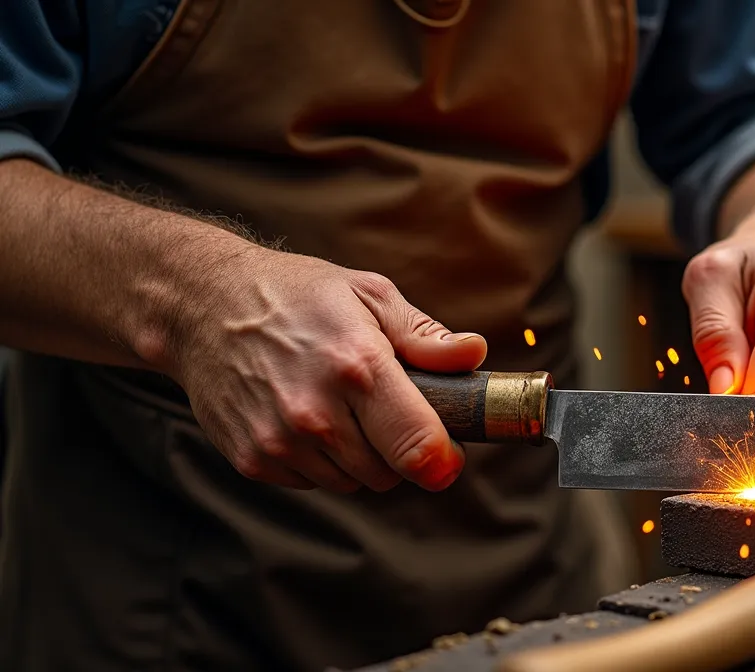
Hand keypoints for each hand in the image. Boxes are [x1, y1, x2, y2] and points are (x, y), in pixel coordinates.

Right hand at [165, 248, 486, 492]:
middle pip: (389, 473)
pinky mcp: (252, 459)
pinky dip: (320, 460)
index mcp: (357, 366)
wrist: (202, 304)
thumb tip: (474, 355)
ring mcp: (280, 441)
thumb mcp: (368, 296)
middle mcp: (317, 412)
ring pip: (352, 482)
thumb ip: (425, 336)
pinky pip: (313, 482)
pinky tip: (305, 416)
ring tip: (339, 405)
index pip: (417, 447)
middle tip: (385, 410)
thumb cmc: (297, 295)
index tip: (449, 456)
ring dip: (359, 457)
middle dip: (398, 449)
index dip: (442, 461)